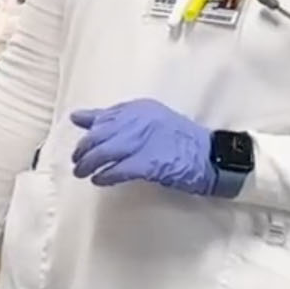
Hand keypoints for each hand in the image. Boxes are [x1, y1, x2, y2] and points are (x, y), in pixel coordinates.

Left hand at [69, 100, 233, 197]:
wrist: (212, 156)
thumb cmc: (182, 140)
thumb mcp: (152, 120)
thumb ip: (118, 119)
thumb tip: (78, 117)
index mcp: (139, 108)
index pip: (104, 117)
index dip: (89, 132)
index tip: (80, 143)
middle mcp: (138, 121)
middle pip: (98, 135)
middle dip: (83, 150)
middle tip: (77, 162)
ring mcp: (143, 141)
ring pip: (103, 152)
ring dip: (88, 164)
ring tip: (83, 173)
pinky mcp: (148, 162)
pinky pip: (116, 170)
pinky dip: (104, 176)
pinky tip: (99, 180)